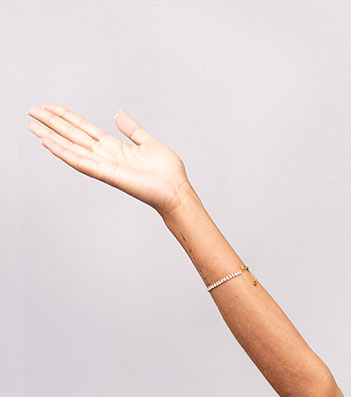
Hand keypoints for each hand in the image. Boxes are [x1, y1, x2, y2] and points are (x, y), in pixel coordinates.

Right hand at [26, 106, 190, 213]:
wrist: (176, 192)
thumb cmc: (167, 174)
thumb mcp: (148, 142)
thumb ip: (131, 129)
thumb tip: (118, 114)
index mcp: (113, 146)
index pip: (83, 128)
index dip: (66, 117)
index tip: (49, 107)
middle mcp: (105, 155)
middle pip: (72, 135)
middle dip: (51, 123)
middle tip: (31, 112)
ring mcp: (104, 165)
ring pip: (71, 148)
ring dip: (51, 138)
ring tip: (33, 127)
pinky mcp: (107, 174)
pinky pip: (81, 162)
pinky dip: (64, 153)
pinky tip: (49, 144)